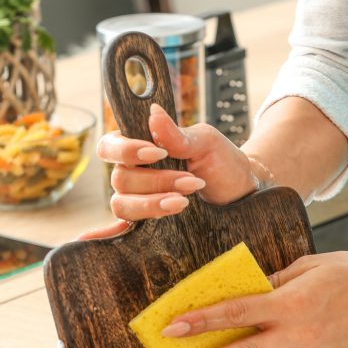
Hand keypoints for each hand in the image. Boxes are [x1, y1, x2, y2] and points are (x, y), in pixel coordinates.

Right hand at [96, 104, 259, 221]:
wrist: (239, 190)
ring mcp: (137, 199)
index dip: (126, 151)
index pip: (109, 146)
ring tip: (184, 202)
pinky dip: (113, 230)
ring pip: (122, 204)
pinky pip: (121, 228)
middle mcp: (133, 173)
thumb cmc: (221, 161)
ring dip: (152, 203)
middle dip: (157, 180)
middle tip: (191, 181)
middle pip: (120, 179)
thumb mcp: (206, 142)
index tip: (158, 153)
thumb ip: (178, 133)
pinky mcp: (147, 222)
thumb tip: (154, 112)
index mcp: (139, 146)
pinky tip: (108, 234)